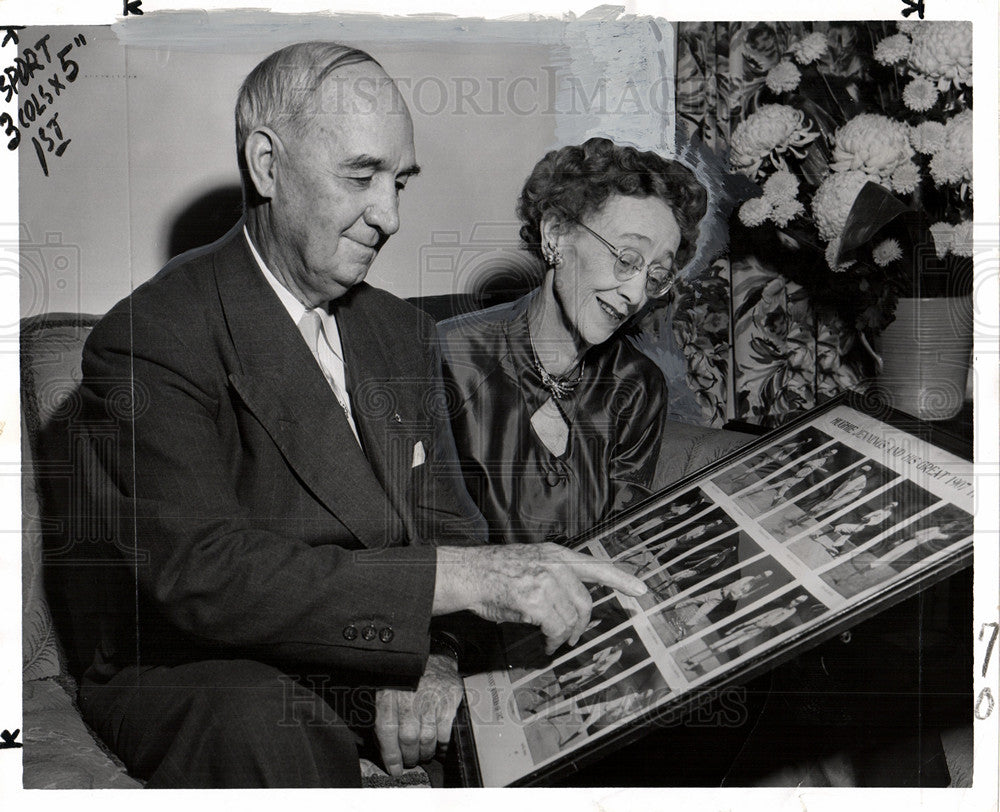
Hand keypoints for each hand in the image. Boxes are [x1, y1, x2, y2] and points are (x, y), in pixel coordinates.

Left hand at [374, 653, 462, 776]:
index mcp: (389, 692)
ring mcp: (431, 697)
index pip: (386, 730)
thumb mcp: (387, 691)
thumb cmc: (408, 680)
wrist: (435, 658)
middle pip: (408, 737)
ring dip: (425, 753)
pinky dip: (442, 746)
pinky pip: (445, 732)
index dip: (391, 754)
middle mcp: (409, 694)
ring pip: (427, 737)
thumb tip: (384, 750)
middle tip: (410, 762)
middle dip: (409, 756)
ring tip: (423, 756)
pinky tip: (439, 749)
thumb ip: (383, 717)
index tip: (394, 769)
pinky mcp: (449, 699)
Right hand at [433, 543, 646, 654]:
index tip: (642, 589)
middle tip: (573, 637)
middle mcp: (554, 564)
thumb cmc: (494, 573)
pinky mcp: (534, 601)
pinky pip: (555, 627)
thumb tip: (570, 603)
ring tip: (554, 641)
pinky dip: (554, 640)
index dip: (621, 578)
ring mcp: (545, 581)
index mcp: (556, 554)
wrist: (468, 573)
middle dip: (581, 625)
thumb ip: (554, 576)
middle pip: (585, 602)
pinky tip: (547, 642)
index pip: (596, 565)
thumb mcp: (531, 563)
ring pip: (570, 619)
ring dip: (564, 636)